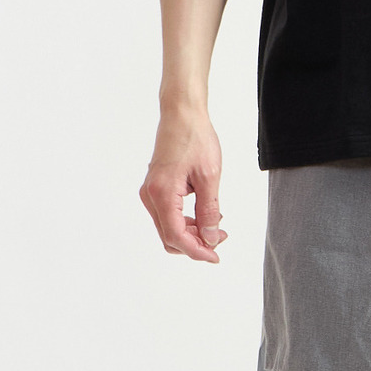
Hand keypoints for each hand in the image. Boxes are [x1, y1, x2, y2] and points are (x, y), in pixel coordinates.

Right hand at [139, 107, 228, 262]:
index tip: (215, 256)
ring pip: (168, 227)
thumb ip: (209, 210)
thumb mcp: (209, 177)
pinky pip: (168, 214)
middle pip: (169, 236)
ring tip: (217, 226)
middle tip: (220, 238)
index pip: (176, 236)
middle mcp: (150, 196)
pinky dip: (186, 221)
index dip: (197, 251)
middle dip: (195, 244)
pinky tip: (206, 215)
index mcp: (161, 194)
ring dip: (191, 233)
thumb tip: (209, 238)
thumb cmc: (196, 139)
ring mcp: (150, 192)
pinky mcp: (155, 188)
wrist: (182, 114)